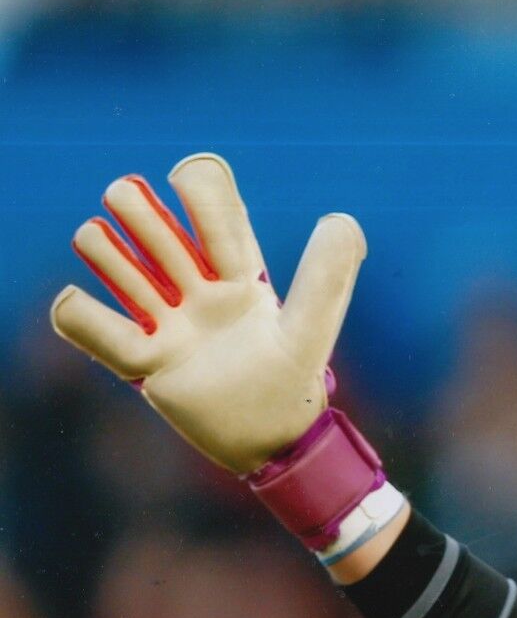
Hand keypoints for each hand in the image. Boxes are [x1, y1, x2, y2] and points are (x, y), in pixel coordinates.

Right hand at [51, 153, 365, 473]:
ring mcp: (172, 327)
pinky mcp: (150, 365)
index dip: (201, 193)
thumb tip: (343, 220)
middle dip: (143, 216)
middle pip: (161, 239)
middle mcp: (202, 296)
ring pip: (124, 273)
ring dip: (106, 252)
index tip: (186, 173)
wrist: (275, 443)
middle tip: (128, 201)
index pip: (217, 224)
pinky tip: (71, 300)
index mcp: (242, 280)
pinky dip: (80, 316)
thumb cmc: (295, 383)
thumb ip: (326, 278)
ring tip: (99, 240)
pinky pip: (103, 335)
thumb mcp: (311, 326)